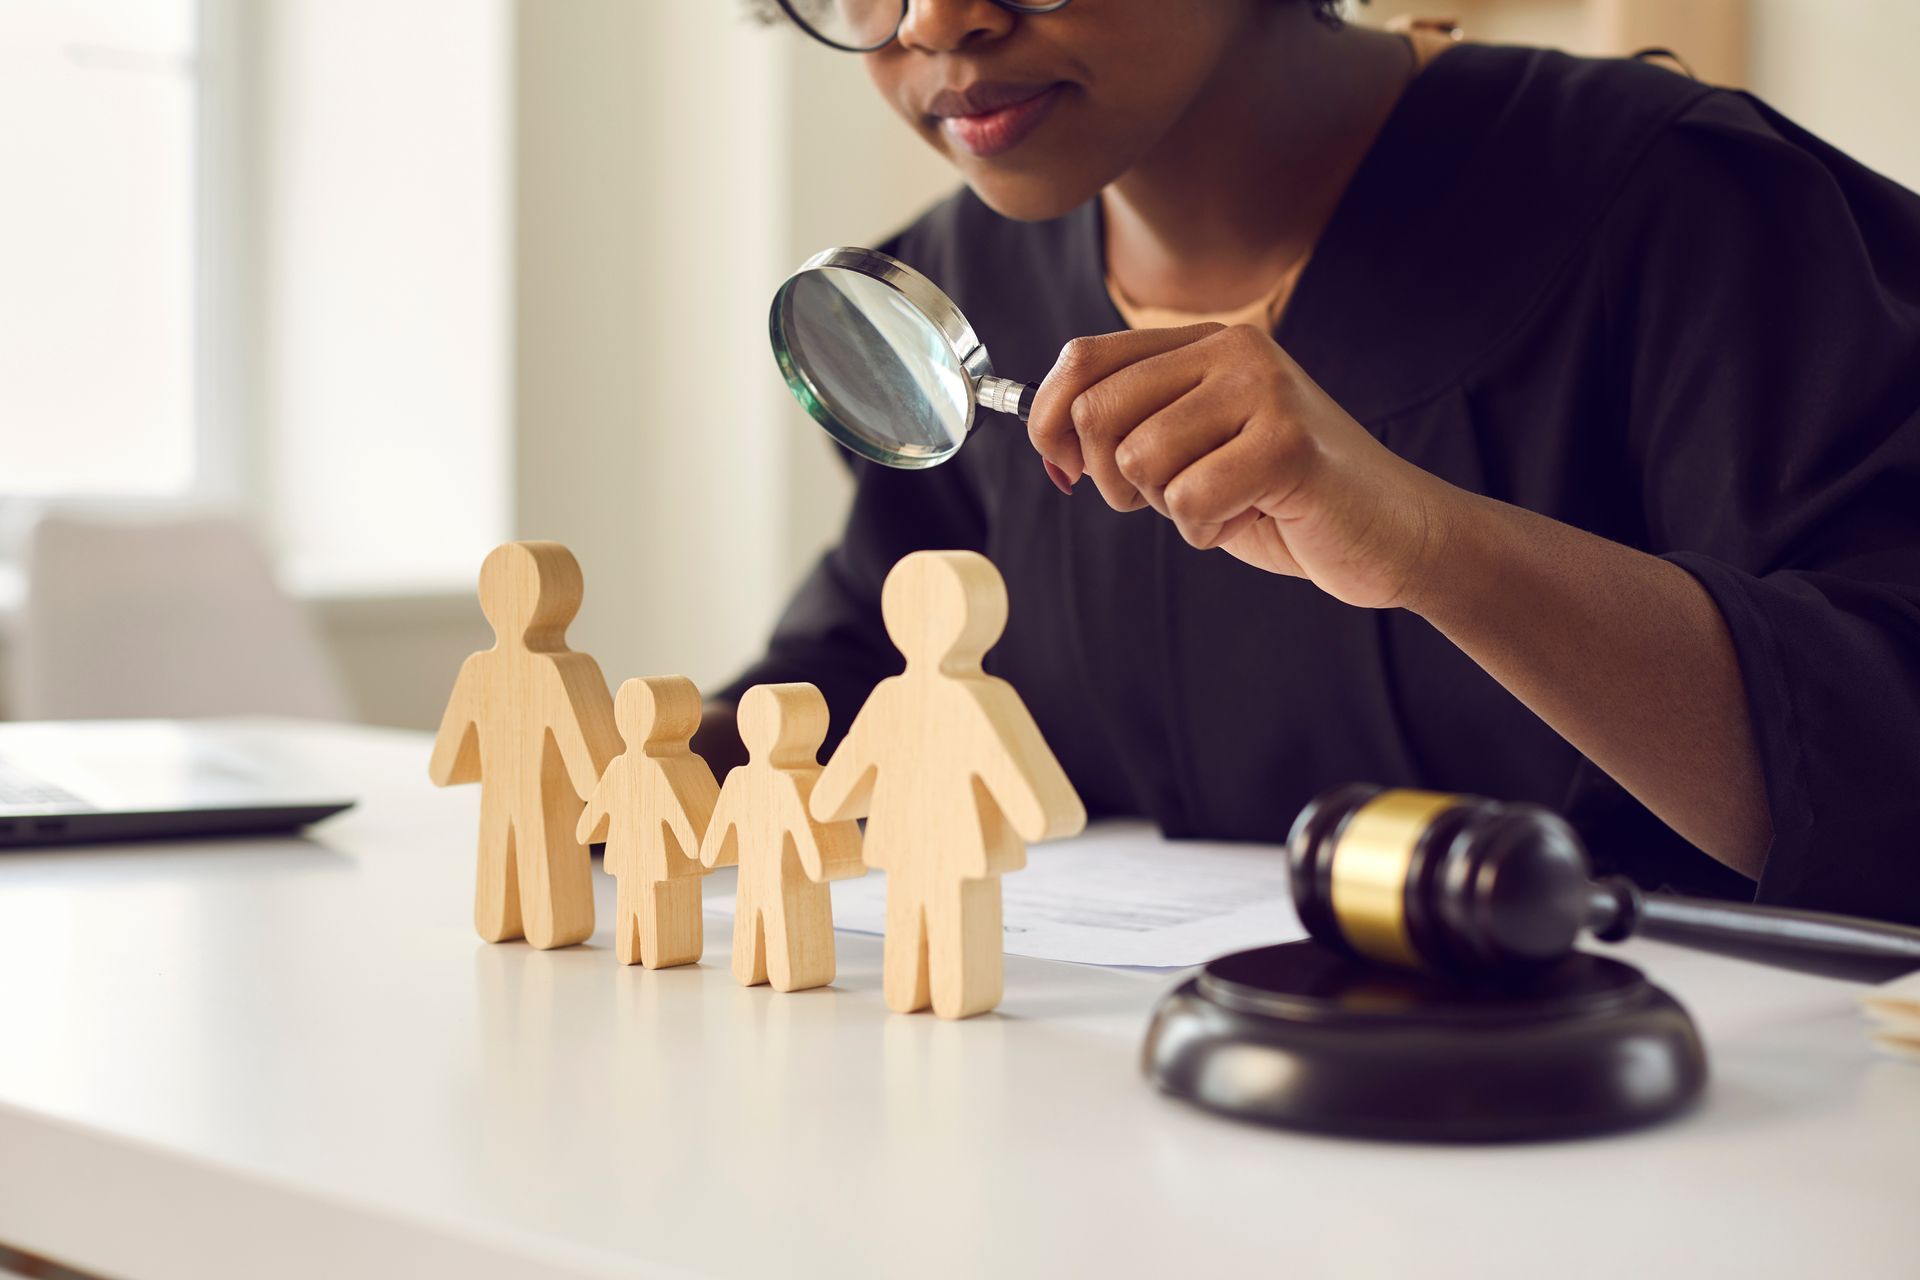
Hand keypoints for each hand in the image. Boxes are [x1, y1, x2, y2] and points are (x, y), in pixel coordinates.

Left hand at [1027, 324, 1462, 609]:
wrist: (1393, 531)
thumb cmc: (1286, 497)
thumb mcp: (1196, 449)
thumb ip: (1134, 427)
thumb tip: (1049, 435)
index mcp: (1206, 342)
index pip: (1084, 359)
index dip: (1048, 420)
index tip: (1065, 468)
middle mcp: (1234, 349)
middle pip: (1098, 411)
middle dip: (1113, 478)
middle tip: (1165, 499)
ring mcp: (1264, 389)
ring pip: (1140, 461)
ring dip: (1171, 508)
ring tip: (1226, 503)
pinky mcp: (1286, 442)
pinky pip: (1187, 500)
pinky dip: (1206, 530)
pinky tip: (1251, 517)